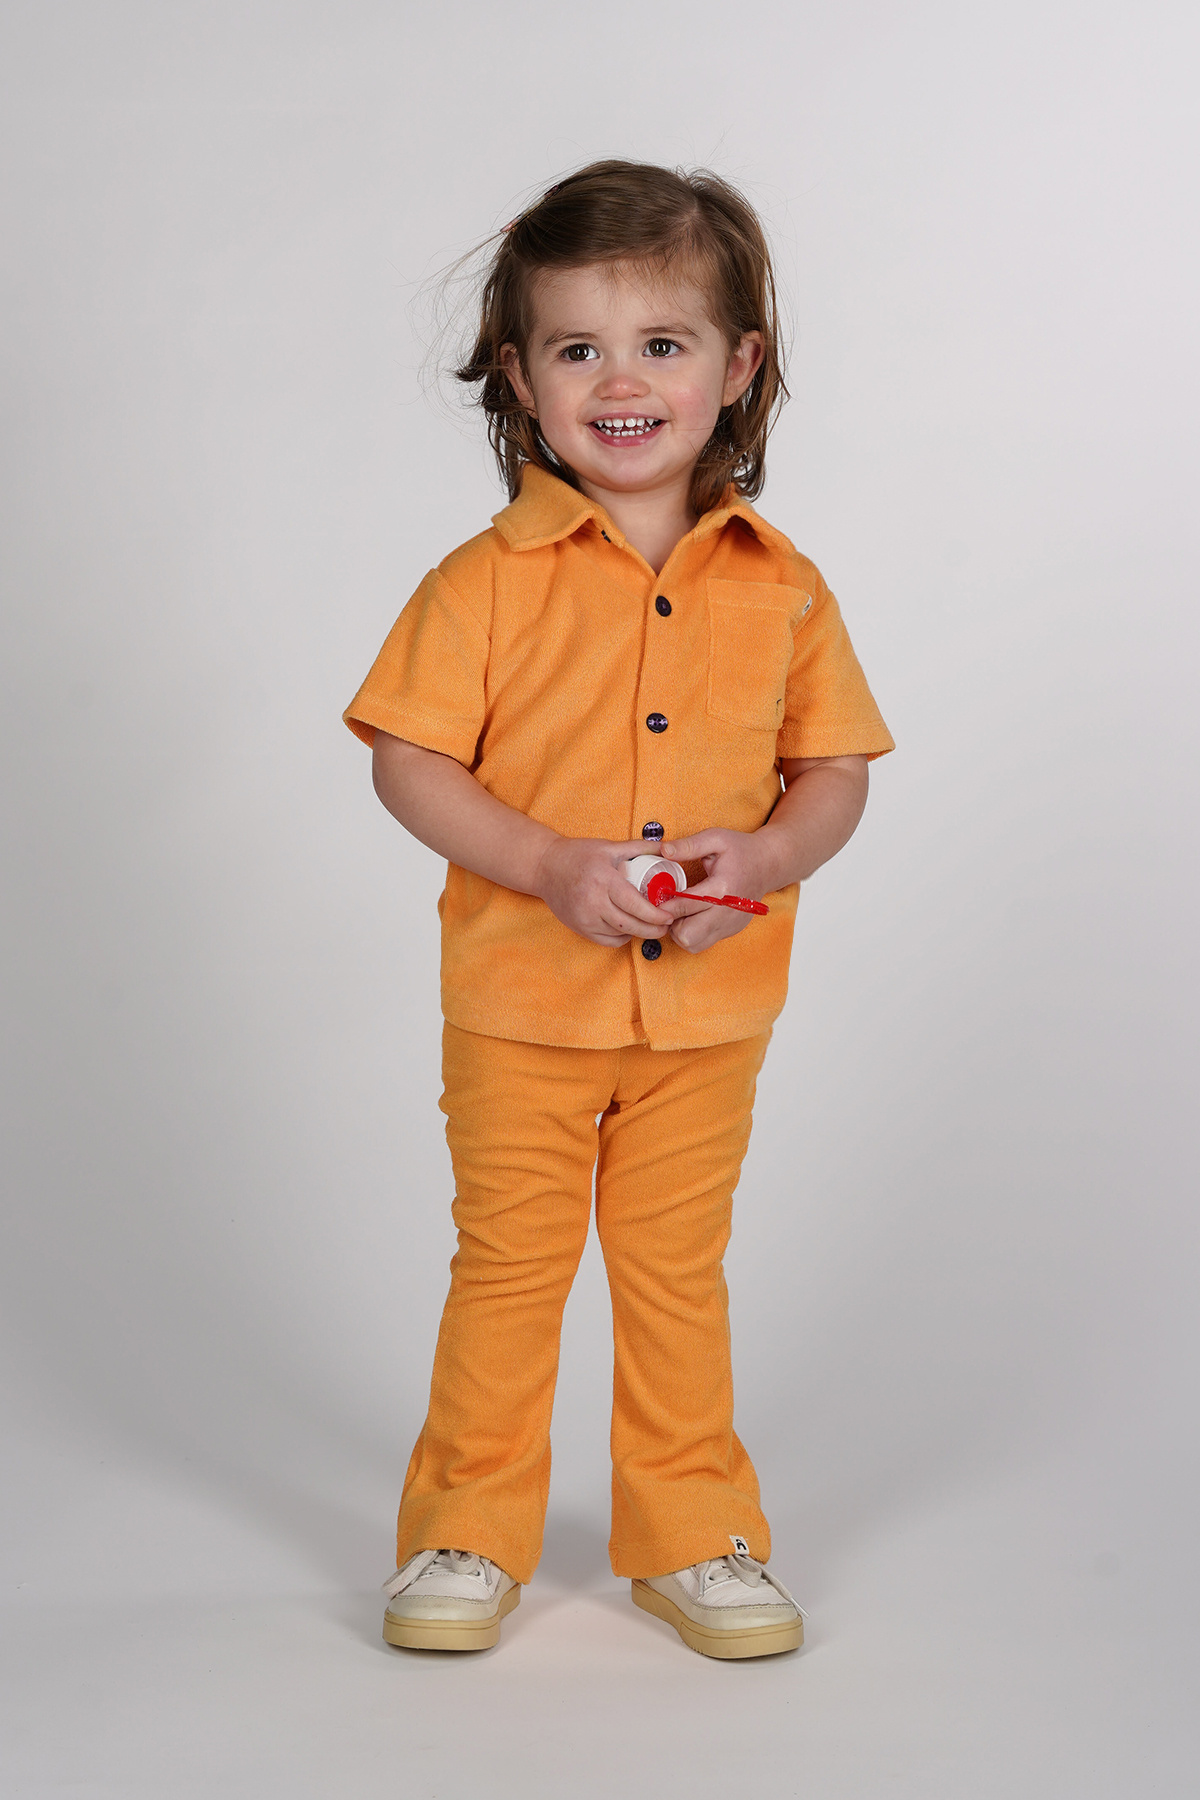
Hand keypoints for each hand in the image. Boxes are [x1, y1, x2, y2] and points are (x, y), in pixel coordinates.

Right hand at [533, 836, 669, 946]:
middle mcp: (593, 902)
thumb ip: (639, 848)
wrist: (544, 867)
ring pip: (620, 934)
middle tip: (665, 926)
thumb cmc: (578, 855)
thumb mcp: (609, 847)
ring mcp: (585, 918)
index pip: (635, 905)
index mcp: (604, 880)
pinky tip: (629, 928)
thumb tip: (667, 848)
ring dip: (639, 933)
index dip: (655, 915)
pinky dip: (622, 937)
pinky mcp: (579, 928)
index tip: (669, 916)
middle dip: (653, 929)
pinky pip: (607, 940)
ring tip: (651, 926)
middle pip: (630, 924)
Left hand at [654, 828, 776, 954]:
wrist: (768, 864)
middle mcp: (727, 912)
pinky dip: (691, 934)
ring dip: (679, 930)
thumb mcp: (716, 838)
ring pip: (692, 944)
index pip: (686, 905)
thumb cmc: (741, 849)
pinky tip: (690, 916)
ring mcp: (729, 925)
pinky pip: (702, 943)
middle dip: (671, 922)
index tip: (653, 899)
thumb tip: (664, 849)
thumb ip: (689, 845)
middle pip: (687, 934)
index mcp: (722, 888)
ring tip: (679, 911)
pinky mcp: (730, 931)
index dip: (664, 905)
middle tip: (667, 906)